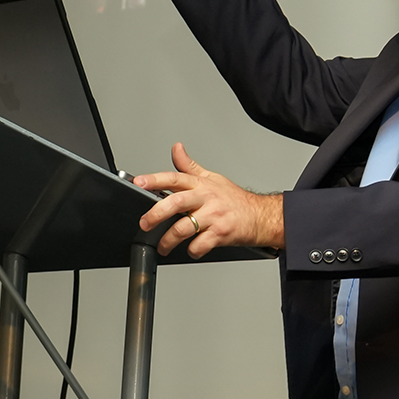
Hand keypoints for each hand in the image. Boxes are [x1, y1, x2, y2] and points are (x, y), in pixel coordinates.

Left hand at [134, 143, 283, 257]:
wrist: (260, 216)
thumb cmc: (234, 199)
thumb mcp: (211, 178)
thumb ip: (189, 166)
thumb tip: (176, 148)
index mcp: (201, 184)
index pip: (174, 177)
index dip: (155, 179)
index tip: (139, 182)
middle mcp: (206, 198)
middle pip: (176, 202)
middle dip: (156, 214)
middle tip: (144, 223)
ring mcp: (213, 216)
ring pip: (184, 228)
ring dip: (169, 240)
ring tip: (163, 246)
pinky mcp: (220, 233)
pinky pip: (200, 245)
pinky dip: (193, 250)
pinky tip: (192, 249)